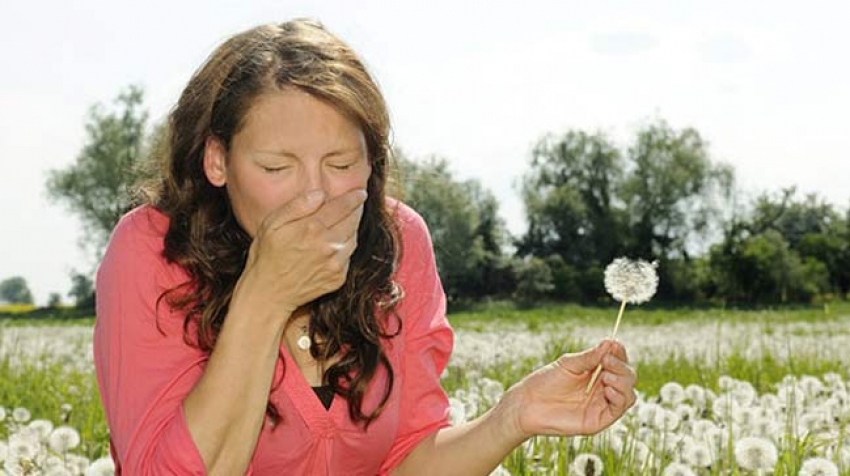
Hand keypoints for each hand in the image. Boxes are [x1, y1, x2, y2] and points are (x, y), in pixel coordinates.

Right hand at [234, 188, 367, 314]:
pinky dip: (347, 247)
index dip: (354, 197)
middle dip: (357, 209)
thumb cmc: (266, 256)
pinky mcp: (337, 278)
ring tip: (348, 220)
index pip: (342, 207)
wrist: (268, 294)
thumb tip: (319, 194)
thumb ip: (297, 206)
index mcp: (311, 229)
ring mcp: (334, 264)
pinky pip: (349, 257)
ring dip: (354, 227)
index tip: (360, 192)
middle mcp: (327, 246)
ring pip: (354, 239)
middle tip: (358, 202)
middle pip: (353, 221)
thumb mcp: (272, 224)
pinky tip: (338, 243)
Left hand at [501, 339, 636, 439]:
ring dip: (623, 382)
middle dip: (621, 367)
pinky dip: (619, 397)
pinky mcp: (599, 420)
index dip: (619, 353)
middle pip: (627, 377)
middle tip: (606, 361)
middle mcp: (602, 388)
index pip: (618, 362)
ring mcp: (601, 404)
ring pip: (628, 393)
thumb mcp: (568, 364)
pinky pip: (619, 409)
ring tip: (606, 376)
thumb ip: (590, 357)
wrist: (528, 404)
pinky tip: (607, 389)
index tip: (614, 345)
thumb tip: (610, 343)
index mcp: (595, 372)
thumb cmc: (545, 382)